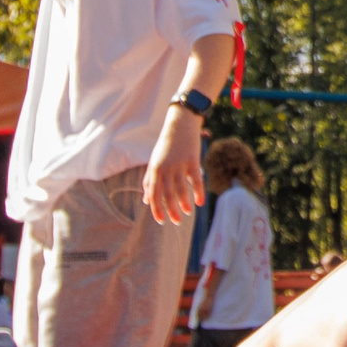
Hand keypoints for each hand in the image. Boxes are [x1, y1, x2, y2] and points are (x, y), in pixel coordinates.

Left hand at [145, 109, 206, 224]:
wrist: (180, 124)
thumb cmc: (166, 145)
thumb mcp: (154, 162)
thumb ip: (149, 181)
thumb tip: (146, 200)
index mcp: (154, 170)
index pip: (154, 195)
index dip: (157, 210)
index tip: (161, 221)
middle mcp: (165, 169)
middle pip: (168, 196)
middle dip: (172, 211)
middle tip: (176, 221)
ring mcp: (179, 165)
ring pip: (181, 191)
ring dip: (185, 204)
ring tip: (188, 212)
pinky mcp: (192, 161)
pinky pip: (196, 181)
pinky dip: (198, 193)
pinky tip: (200, 203)